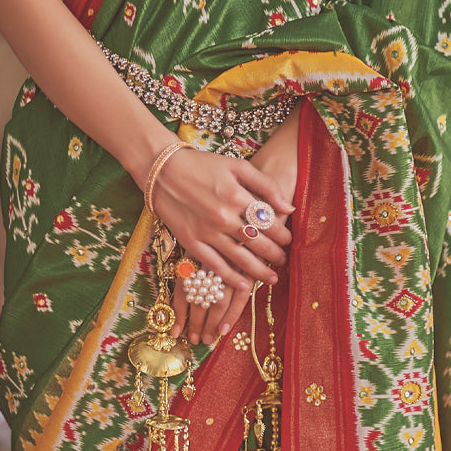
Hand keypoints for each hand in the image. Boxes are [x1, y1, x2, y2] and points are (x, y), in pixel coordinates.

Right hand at [170, 107, 302, 345]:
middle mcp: (222, 216)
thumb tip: (289, 208)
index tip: (288, 241)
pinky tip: (244, 285)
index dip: (282, 235)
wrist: (161, 168)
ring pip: (240, 259)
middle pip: (257, 243)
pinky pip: (215, 265)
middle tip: (283, 261)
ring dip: (259, 271)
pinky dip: (231, 278)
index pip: (268, 222)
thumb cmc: (202, 165)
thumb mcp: (236, 165)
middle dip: (274, 255)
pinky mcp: (191, 242)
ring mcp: (206, 232)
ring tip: (272, 279)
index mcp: (236, 195)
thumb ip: (265, 184)